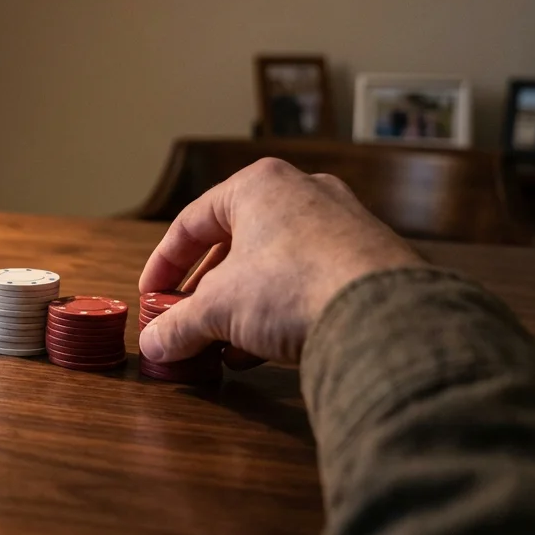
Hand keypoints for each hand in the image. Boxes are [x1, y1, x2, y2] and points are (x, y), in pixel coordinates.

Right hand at [137, 158, 422, 365]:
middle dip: (206, 288)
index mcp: (259, 184)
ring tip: (222, 342)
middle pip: (236, 242)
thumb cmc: (293, 287)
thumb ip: (179, 324)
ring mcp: (343, 224)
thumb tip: (154, 345)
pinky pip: (310, 280)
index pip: (192, 222)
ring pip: (274, 264)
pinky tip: (264, 349)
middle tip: (186, 319)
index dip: (164, 264)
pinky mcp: (370, 259)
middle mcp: (304, 192)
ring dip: (242, 304)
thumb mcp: (219, 309)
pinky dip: (280, 310)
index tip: (151, 296)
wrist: (383, 315)